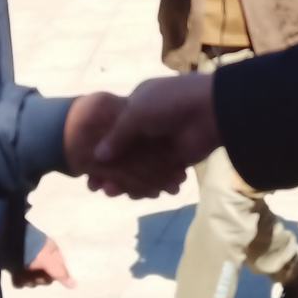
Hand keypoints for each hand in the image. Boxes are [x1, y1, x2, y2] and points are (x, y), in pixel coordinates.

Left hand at [12, 238, 75, 287]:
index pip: (58, 270)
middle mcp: (40, 258)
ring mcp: (27, 263)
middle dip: (40, 279)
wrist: (10, 243)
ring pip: (32, 280)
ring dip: (29, 281)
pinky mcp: (15, 267)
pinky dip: (18, 280)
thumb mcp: (50, 260)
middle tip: (35, 276)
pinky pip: (20, 280)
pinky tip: (17, 277)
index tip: (49, 276)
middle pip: (44, 277)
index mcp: (50, 253)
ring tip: (24, 275)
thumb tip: (75, 285)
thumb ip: (61, 273)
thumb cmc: (34, 250)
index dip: (54, 276)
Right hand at [90, 73, 218, 196]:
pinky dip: (146, 185)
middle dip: (111, 169)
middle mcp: (149, 124)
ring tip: (112, 192)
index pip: (113, 130)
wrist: (210, 111)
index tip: (86, 167)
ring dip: (127, 179)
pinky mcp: (177, 159)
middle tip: (96, 186)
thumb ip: (116, 135)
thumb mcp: (135, 112)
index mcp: (137, 105)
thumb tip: (97, 156)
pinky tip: (134, 194)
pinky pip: (157, 175)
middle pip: (125, 151)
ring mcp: (163, 143)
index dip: (100, 149)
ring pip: (139, 166)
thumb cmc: (169, 103)